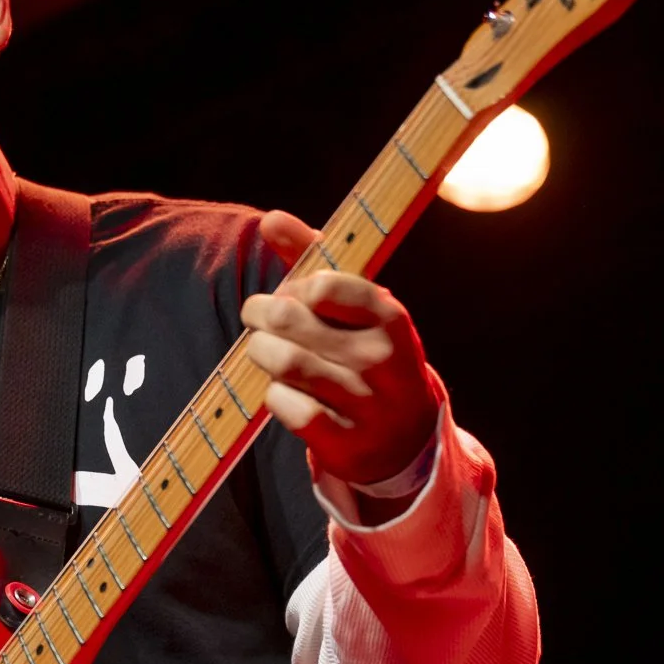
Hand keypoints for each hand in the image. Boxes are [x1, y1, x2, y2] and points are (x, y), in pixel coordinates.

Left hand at [241, 209, 440, 486]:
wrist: (405, 438)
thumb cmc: (367, 353)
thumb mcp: (355, 306)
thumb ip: (314, 257)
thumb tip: (271, 218)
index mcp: (390, 319)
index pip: (328, 285)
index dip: (298, 286)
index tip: (297, 294)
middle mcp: (383, 361)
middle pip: (291, 321)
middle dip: (261, 314)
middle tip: (258, 318)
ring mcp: (366, 406)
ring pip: (285, 364)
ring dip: (262, 353)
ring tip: (264, 350)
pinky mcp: (345, 445)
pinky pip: (287, 408)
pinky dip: (274, 396)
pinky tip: (282, 392)